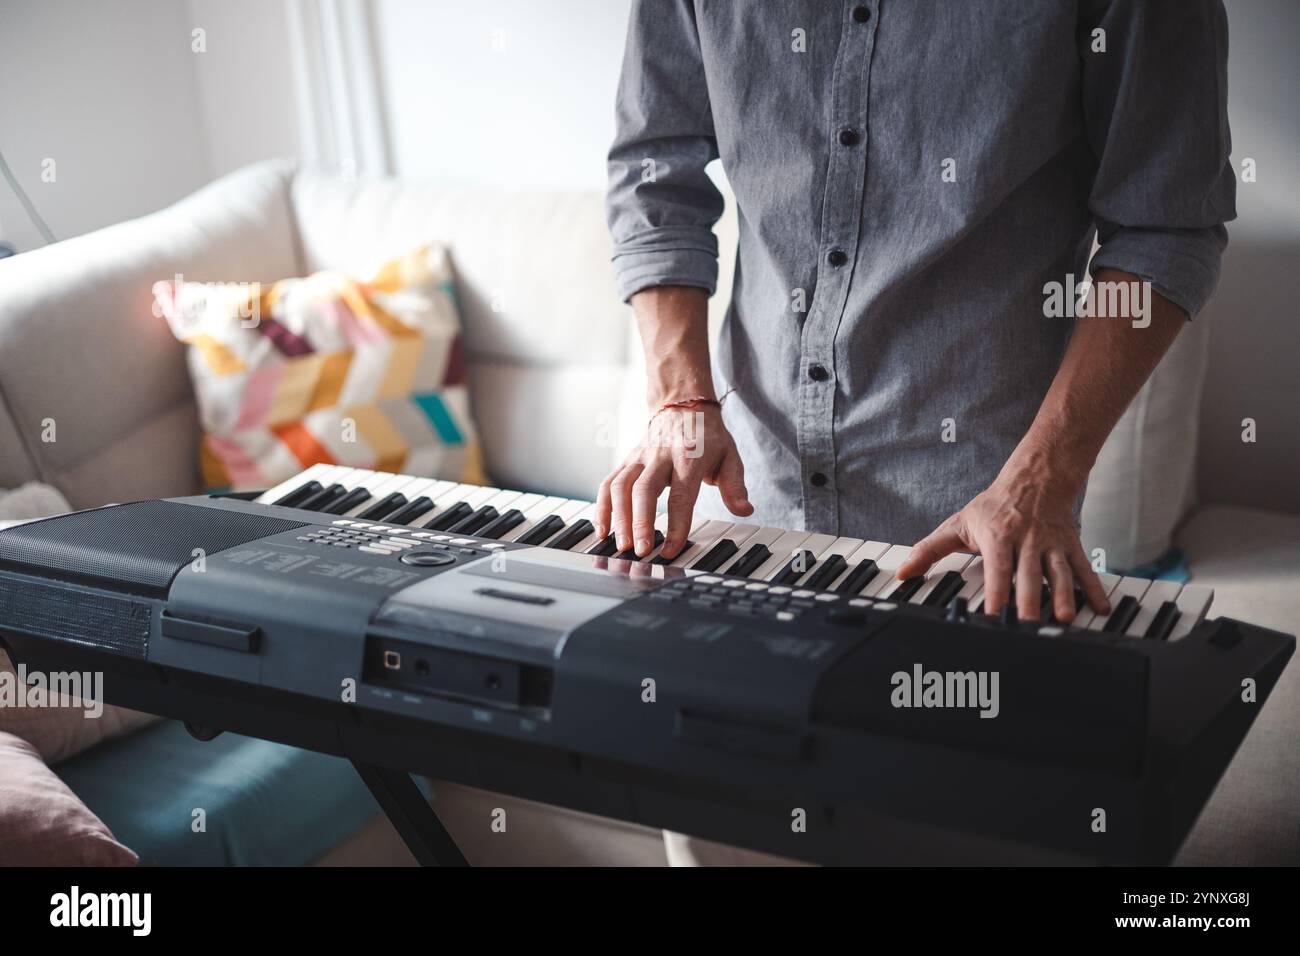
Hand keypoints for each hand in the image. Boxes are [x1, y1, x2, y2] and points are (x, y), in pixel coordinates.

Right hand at [595, 403, 752, 559]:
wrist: (683, 406)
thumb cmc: (708, 438)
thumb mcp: (730, 457)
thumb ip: (735, 486)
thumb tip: (744, 510)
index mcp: (689, 458)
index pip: (681, 496)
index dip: (676, 525)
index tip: (671, 550)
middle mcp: (660, 457)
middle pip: (644, 490)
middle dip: (640, 522)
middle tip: (641, 551)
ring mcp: (639, 458)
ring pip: (620, 486)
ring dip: (618, 517)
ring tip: (620, 545)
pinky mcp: (626, 461)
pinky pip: (607, 483)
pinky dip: (602, 507)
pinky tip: (602, 530)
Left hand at [895, 469, 1109, 622]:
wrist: (1035, 478)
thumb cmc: (993, 507)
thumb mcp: (957, 524)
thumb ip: (929, 550)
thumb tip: (902, 572)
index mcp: (998, 535)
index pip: (998, 567)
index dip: (997, 591)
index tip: (994, 615)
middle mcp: (1027, 540)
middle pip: (1029, 574)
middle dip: (1031, 600)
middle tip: (1031, 626)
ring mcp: (1051, 545)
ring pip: (1059, 573)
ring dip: (1064, 596)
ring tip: (1065, 619)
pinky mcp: (1070, 547)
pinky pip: (1084, 569)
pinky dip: (1094, 589)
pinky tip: (1100, 608)